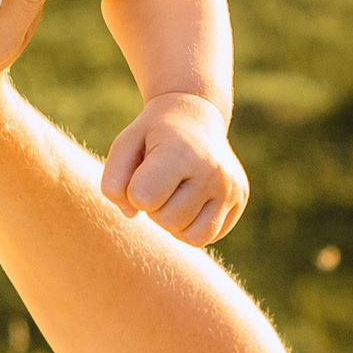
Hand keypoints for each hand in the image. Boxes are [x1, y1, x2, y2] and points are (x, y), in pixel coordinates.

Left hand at [102, 91, 247, 245]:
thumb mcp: (124, 146)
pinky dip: (193, 226)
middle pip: (168, 221)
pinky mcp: (240, 199)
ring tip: (174, 195)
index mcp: (181, 152)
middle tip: (160, 182)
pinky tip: (191, 201)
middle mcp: (213, 171)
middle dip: (155, 207)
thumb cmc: (153, 135)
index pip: (143, 199)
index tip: (143, 172)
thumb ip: (113, 182)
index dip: (134, 191)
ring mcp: (231, 187)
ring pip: (192, 237)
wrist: (196, 115)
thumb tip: (132, 214)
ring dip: (174, 222)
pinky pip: (209, 236)